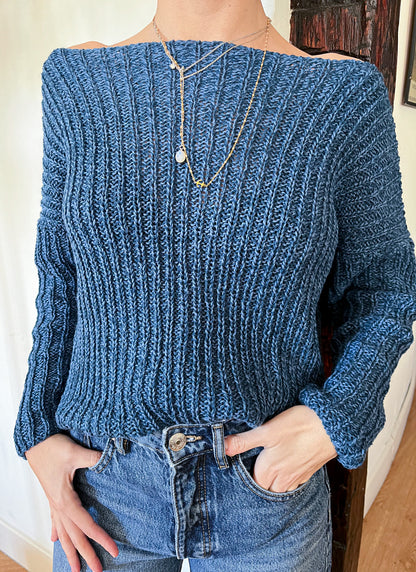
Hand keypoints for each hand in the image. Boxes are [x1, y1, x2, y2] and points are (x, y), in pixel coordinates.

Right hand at [25, 433, 118, 571]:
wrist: (36, 441)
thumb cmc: (53, 447)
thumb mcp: (75, 453)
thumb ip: (93, 459)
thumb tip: (108, 459)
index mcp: (65, 500)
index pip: (86, 525)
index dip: (100, 538)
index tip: (114, 550)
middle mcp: (59, 506)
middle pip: (74, 536)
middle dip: (86, 554)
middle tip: (98, 570)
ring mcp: (54, 503)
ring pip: (63, 533)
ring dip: (70, 551)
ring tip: (76, 568)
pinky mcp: (52, 496)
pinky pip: (55, 520)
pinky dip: (57, 532)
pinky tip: (55, 540)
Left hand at [223, 405, 337, 492]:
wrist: (333, 425)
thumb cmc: (300, 426)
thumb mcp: (267, 431)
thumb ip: (244, 441)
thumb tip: (222, 447)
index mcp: (269, 470)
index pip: (252, 482)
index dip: (246, 474)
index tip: (243, 464)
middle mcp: (283, 478)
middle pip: (266, 488)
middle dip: (260, 480)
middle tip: (255, 464)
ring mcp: (299, 476)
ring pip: (281, 487)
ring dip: (275, 480)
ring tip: (270, 465)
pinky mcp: (310, 470)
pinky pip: (296, 481)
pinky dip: (290, 476)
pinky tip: (289, 461)